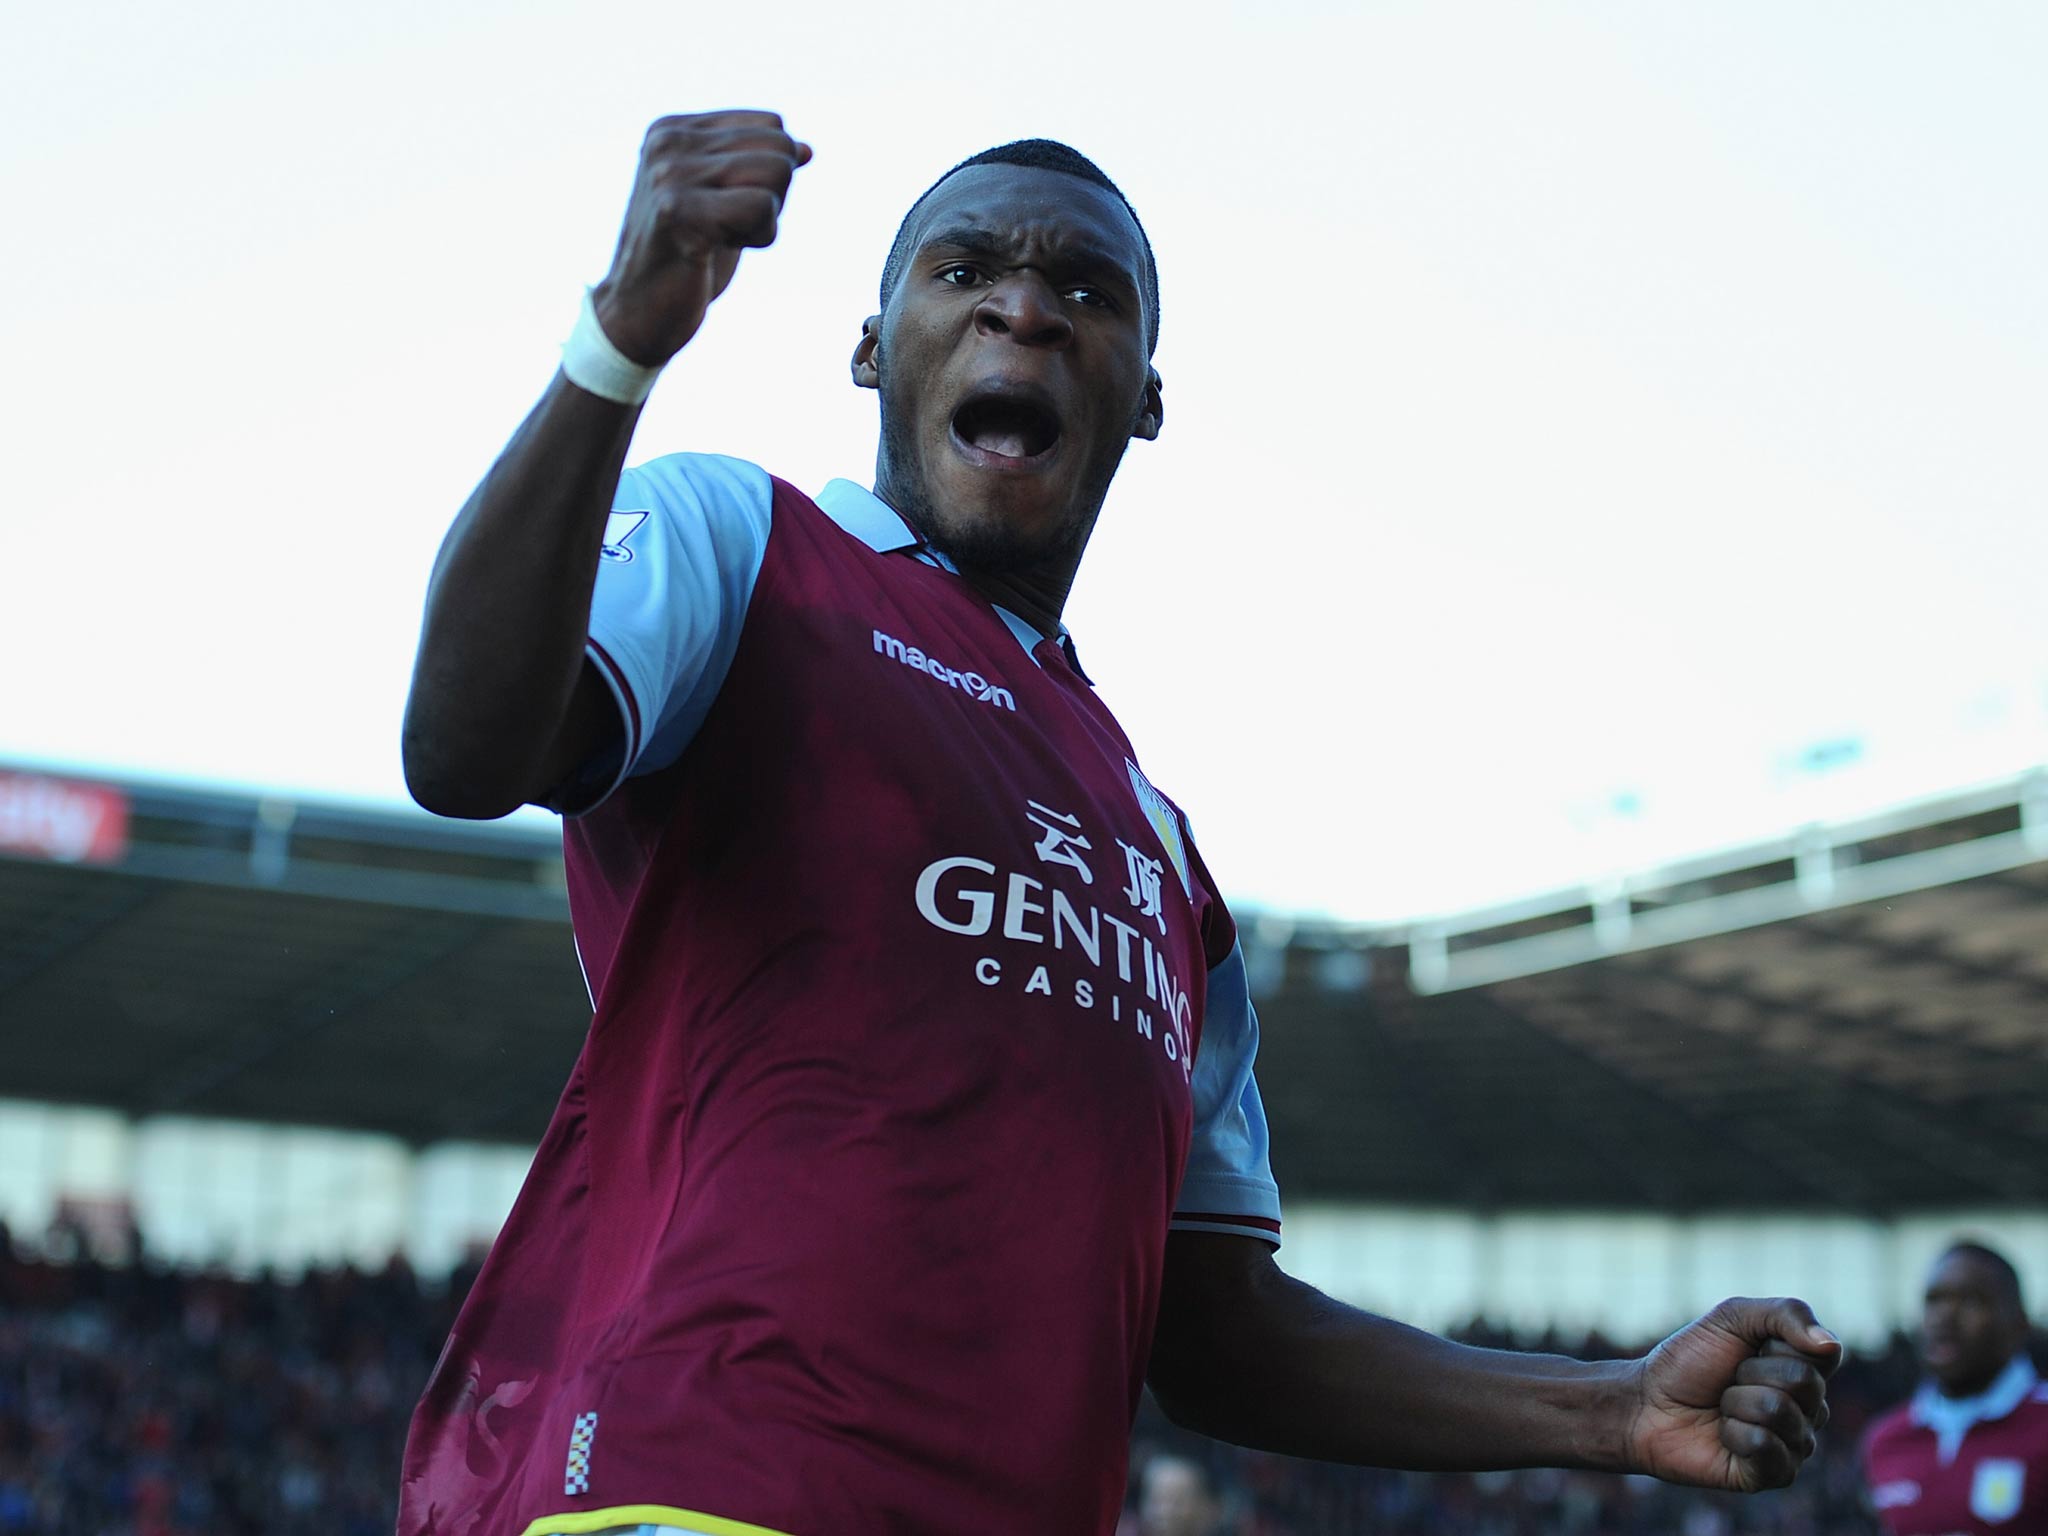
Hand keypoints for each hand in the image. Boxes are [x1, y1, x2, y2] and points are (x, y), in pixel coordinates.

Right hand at [590, 111, 811, 366]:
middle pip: (779, 147)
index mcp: (674, 130)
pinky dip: (760, 237)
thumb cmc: (684, 261)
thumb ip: (757, 170)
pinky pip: (762, 207)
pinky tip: (719, 250)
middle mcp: (668, 142)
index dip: (770, 175)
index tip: (728, 206)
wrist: (637, 313)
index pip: (772, 125)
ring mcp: (670, 174)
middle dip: (773, 195)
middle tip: (728, 227)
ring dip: (765, 220)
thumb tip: (807, 150)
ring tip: (720, 237)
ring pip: (776, 172)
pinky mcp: (678, 211)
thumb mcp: (723, 203)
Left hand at [1623, 1297, 1841, 1491]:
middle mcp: (1809, 1409)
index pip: (1825, 1352)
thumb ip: (1786, 1314)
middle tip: (1728, 1380)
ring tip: (1722, 1408)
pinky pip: (1767, 1447)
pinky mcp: (1776, 1474)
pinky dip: (1734, 1433)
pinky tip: (1723, 1435)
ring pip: (1781, 1411)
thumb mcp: (1731, 1318)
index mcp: (1805, 1370)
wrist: (1647, 1403)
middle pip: (1804, 1381)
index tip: (1749, 1346)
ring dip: (1736, 1402)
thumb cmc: (1689, 1361)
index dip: (1778, 1343)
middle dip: (1750, 1372)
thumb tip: (1830, 1344)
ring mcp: (1795, 1443)